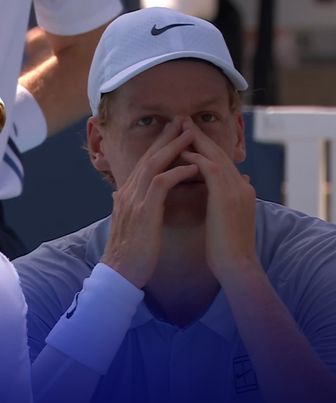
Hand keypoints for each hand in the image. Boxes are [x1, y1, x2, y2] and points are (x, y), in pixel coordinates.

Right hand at [102, 117, 198, 287]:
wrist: (120, 272)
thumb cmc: (130, 253)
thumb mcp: (127, 223)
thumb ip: (128, 206)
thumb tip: (123, 194)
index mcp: (125, 195)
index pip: (144, 163)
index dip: (159, 146)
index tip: (173, 132)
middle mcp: (127, 192)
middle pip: (149, 156)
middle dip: (166, 137)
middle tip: (182, 120)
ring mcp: (134, 200)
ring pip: (154, 164)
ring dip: (174, 147)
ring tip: (190, 134)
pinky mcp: (144, 211)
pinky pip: (161, 183)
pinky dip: (177, 172)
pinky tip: (192, 166)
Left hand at [179, 118, 258, 277]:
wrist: (236, 266)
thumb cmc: (225, 248)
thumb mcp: (224, 219)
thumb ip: (221, 201)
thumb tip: (216, 191)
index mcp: (240, 189)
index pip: (220, 160)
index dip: (203, 146)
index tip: (186, 134)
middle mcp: (241, 185)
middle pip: (219, 152)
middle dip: (199, 136)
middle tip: (182, 120)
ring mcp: (236, 189)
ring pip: (215, 156)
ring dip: (196, 141)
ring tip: (179, 128)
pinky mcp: (227, 197)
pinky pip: (211, 170)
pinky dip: (196, 159)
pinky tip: (181, 153)